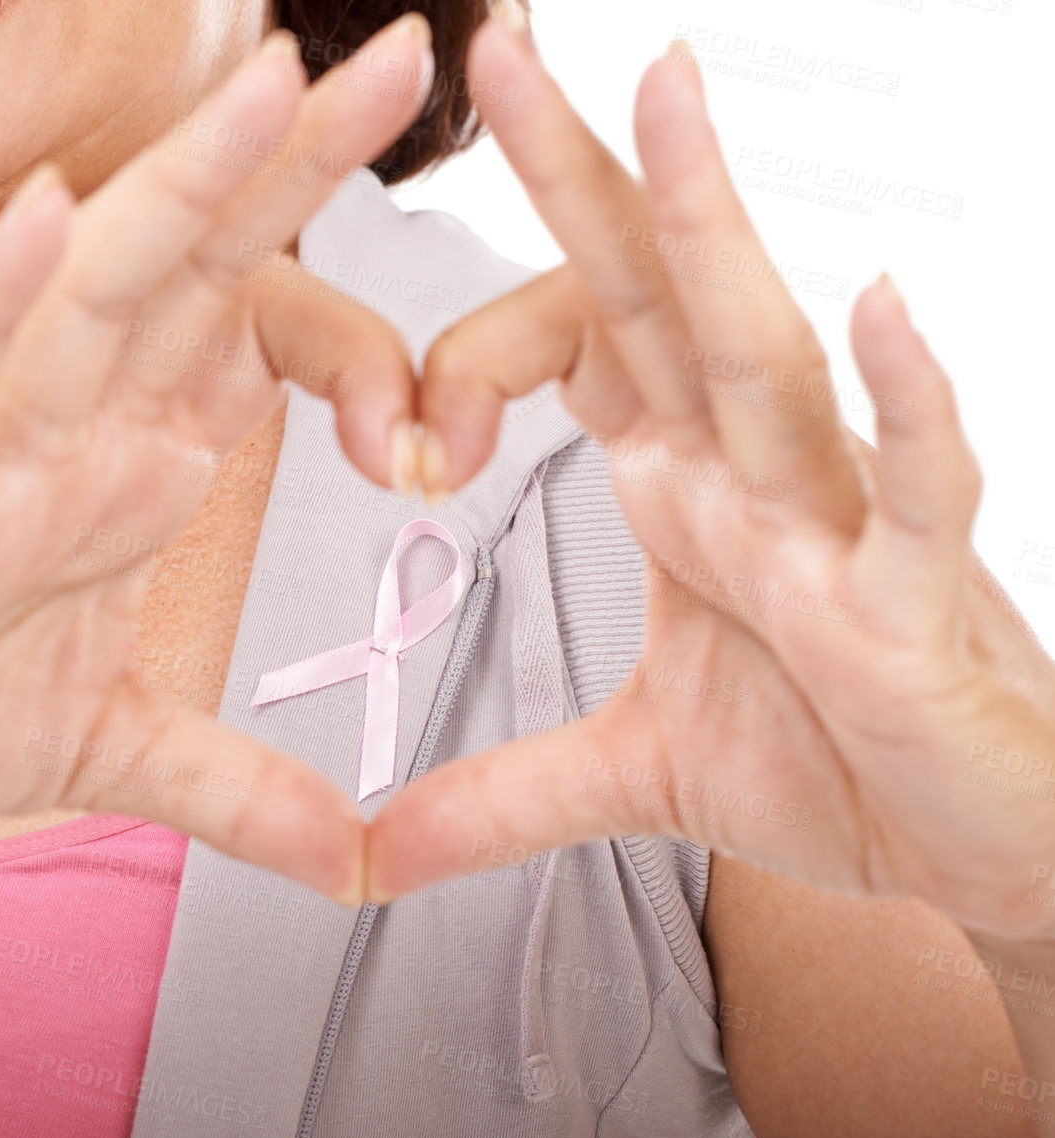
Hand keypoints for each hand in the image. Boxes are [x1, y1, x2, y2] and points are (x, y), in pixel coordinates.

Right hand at [0, 17, 439, 900]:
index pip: (246, 347)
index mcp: (122, 467)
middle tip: (394, 59)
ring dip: (177, 194)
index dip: (353, 306)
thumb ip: (228, 786)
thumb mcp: (107, 750)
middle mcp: (64, 438)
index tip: (457, 269)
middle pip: (192, 277)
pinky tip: (53, 222)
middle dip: (293, 169)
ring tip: (272, 83)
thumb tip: (344, 858)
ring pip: (90, 304)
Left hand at [366, 14, 1054, 939]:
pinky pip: (914, 485)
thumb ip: (496, 794)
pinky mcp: (915, 599)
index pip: (575, 350)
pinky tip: (877, 309)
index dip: (475, 353)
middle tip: (503, 48)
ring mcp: (838, 520)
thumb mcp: (633, 776)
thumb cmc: (836, 764)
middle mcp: (754, 471)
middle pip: (652, 296)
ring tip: (667, 100)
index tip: (401, 427)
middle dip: (581, 175)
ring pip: (766, 353)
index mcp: (684, 483)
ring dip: (715, 232)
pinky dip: (900, 407)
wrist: (974, 851)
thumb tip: (369, 851)